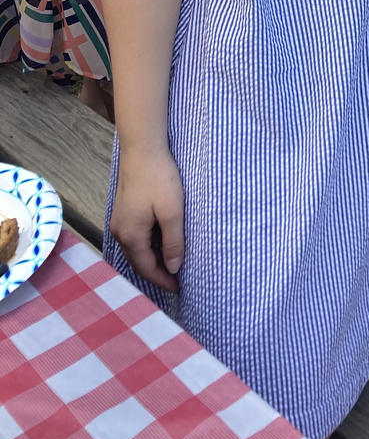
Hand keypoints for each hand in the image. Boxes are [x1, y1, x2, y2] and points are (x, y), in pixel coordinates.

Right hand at [110, 148, 184, 292]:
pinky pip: (136, 236)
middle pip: (139, 261)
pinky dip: (149, 244)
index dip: (163, 281)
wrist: (143, 150)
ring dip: (153, 258)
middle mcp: (120, 232)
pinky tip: (163, 240)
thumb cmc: (159, 178)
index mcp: (131, 236)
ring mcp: (120, 221)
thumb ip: (173, 242)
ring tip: (173, 262)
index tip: (179, 289)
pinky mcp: (124, 210)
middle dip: (157, 273)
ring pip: (137, 249)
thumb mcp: (172, 212)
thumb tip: (173, 268)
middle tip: (177, 280)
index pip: (147, 269)